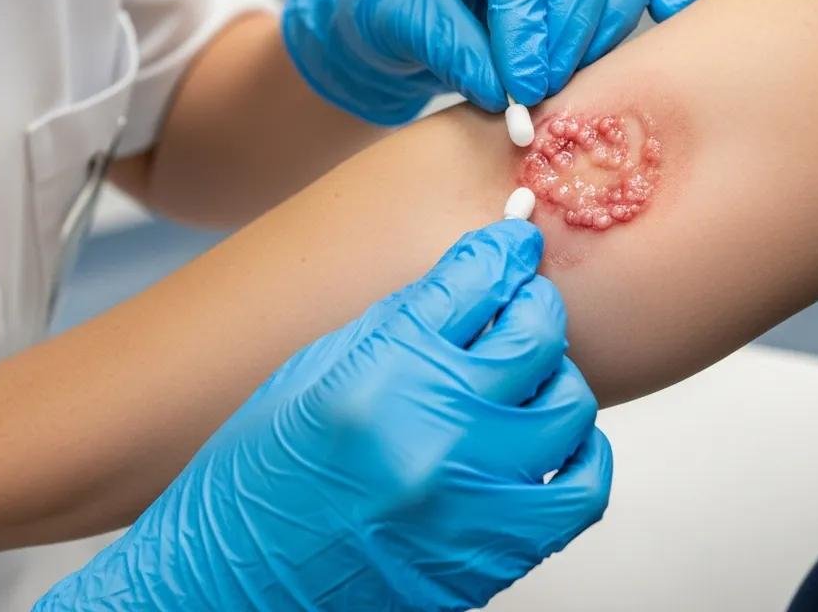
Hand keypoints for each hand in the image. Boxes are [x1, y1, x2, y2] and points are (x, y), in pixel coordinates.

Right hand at [33, 221, 612, 611]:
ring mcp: (470, 498)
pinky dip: (581, 450)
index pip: (470, 284)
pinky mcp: (494, 553)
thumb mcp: (313, 372)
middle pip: (532, 336)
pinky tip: (552, 435)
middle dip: (533, 301)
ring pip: (568, 405)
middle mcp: (431, 431)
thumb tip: (463, 284)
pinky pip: (581, 490)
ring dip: (555, 374)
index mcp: (377, 373)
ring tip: (529, 371)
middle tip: (523, 296)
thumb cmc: (259, 477)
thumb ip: (396, 325)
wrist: (236, 585)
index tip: (513, 240)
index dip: (501, 249)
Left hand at [283, 0, 701, 123]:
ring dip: (610, 25)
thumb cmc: (399, 0)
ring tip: (571, 78)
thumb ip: (454, 51)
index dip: (522, 21)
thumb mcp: (405, 21)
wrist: (410, 9)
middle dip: (569, 26)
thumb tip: (507, 94)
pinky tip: (664, 32)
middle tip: (543, 88)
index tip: (518, 84)